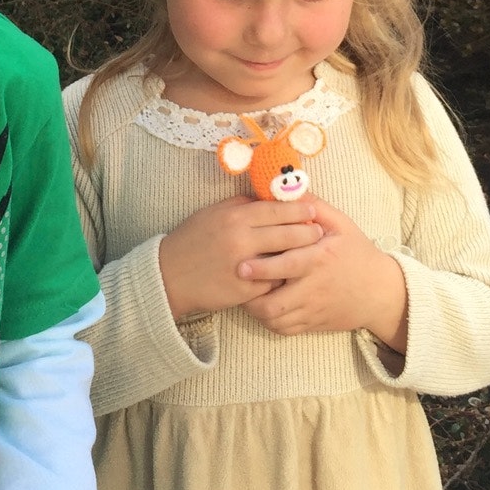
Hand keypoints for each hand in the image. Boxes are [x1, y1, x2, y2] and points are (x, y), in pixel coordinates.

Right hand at [158, 196, 323, 320]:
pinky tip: (292, 275)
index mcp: (235, 218)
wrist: (168, 276)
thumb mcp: (212, 214)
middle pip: (287, 233)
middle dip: (308, 231)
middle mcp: (241, 240)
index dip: (298, 209)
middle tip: (321, 231)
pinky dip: (283, 277)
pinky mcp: (245, 291)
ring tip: (314, 252)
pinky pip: (273, 283)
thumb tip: (267, 198)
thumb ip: (240, 205)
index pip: (276, 210)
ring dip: (301, 256)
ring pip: (284, 260)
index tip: (313, 208)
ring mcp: (244, 267)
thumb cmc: (191, 240)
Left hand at [238, 197, 408, 347]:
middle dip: (250, 296)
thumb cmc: (356, 252)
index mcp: (320, 259)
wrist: (379, 292)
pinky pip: (283, 329)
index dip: (263, 267)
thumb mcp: (341, 224)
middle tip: (235, 283)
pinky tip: (262, 305)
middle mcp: (315, 288)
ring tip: (244, 292)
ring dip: (256, 308)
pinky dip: (268, 320)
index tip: (241, 265)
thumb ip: (314, 207)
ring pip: (275, 319)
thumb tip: (287, 189)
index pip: (287, 266)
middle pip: (275, 303)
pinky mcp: (312, 324)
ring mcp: (313, 310)